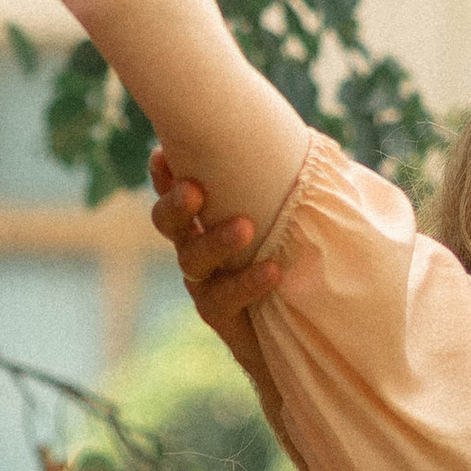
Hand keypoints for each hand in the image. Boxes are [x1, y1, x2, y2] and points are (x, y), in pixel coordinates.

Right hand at [149, 141, 280, 372]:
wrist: (295, 326)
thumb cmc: (290, 255)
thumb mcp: (287, 214)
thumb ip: (286, 183)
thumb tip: (308, 144)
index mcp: (205, 215)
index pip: (175, 188)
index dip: (164, 174)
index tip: (163, 153)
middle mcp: (195, 244)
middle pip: (168, 221)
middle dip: (176, 203)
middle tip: (193, 189)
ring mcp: (203, 281)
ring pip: (193, 259)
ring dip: (216, 240)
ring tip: (245, 228)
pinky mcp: (219, 313)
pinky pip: (222, 298)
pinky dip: (246, 282)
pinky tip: (272, 271)